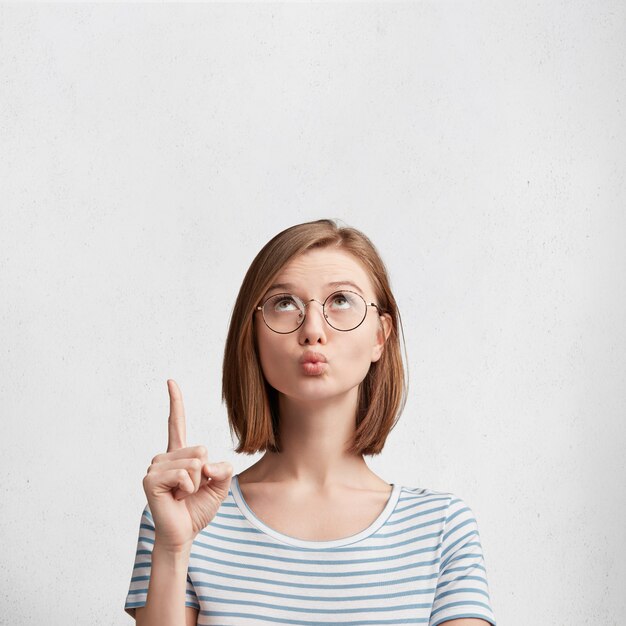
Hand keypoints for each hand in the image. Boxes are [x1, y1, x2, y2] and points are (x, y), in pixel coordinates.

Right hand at [142, 379, 232, 551]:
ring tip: (183, 495)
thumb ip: (222, 469)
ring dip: (196, 484)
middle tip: (191, 490)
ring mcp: (155, 466)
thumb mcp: (219, 485)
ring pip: (194, 462)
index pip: (176, 422)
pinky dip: (188, 488)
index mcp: (180, 454)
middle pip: (200, 449)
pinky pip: (184, 474)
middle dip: (205, 473)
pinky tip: (177, 498)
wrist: (184, 534)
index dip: (175, 402)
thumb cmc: (198, 509)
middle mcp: (165, 456)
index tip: (170, 381)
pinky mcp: (151, 479)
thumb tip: (209, 463)